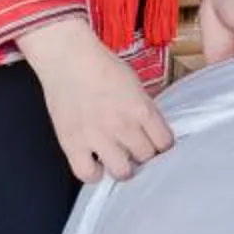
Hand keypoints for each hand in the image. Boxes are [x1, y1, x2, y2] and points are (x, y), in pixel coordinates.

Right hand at [19, 18, 174, 181]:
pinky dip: (93, 173)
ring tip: (117, 158)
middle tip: (134, 148)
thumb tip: (153, 130)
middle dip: (142, 154)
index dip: (161, 144)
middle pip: (145, 157)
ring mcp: (97, 138)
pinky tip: (95, 163)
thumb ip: (145, 108)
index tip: (155, 143)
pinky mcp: (72, 144)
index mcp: (142, 110)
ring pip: (122, 172)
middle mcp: (123, 127)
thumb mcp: (135, 84)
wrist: (68, 59)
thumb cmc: (102, 66)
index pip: (165, 143)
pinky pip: (87, 174)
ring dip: (122, 167)